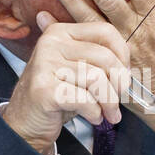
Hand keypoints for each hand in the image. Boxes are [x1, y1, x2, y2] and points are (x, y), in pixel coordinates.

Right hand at [1, 19, 131, 154]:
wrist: (26, 122)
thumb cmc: (58, 95)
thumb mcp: (78, 70)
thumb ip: (100, 60)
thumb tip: (129, 66)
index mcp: (61, 32)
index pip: (106, 31)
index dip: (123, 55)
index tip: (124, 75)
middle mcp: (51, 43)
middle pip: (105, 57)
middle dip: (119, 85)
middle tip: (117, 102)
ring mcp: (45, 65)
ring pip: (97, 80)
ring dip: (109, 102)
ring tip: (108, 114)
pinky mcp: (44, 90)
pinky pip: (84, 100)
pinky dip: (95, 113)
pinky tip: (93, 117)